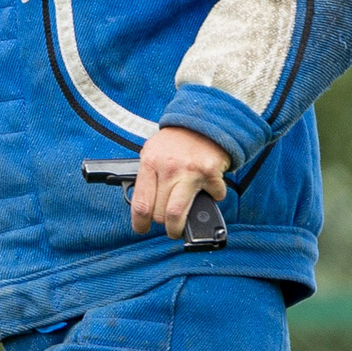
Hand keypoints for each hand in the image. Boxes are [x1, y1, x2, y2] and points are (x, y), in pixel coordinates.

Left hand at [128, 126, 230, 240]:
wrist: (204, 122)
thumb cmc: (176, 141)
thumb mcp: (152, 153)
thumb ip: (148, 178)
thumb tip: (144, 208)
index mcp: (150, 162)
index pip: (141, 203)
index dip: (139, 223)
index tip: (141, 229)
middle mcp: (168, 168)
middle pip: (159, 213)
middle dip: (162, 224)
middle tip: (165, 224)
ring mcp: (190, 171)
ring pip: (178, 214)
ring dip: (178, 227)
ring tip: (178, 228)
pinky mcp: (210, 174)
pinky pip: (212, 198)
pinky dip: (212, 200)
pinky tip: (208, 192)